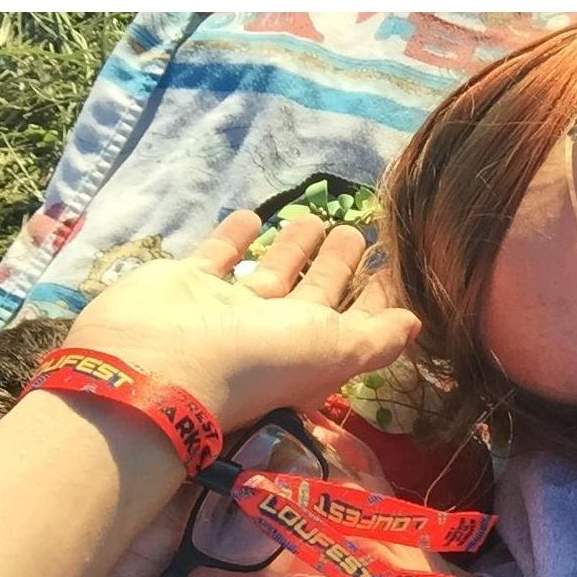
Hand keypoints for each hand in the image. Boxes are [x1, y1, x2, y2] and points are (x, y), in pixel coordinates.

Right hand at [62, 211, 418, 429]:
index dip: (377, 299)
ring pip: (273, 269)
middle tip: (358, 232)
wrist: (160, 363)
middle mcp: (274, 332)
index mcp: (312, 351)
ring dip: (295, 247)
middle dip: (339, 265)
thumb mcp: (334, 351)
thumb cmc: (258, 360)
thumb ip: (377, 338)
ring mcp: (230, 306)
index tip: (394, 271)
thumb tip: (416, 324)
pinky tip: (256, 214)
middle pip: (316, 292)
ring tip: (318, 217)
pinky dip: (236, 236)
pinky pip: (220, 253)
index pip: (355, 321)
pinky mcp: (190, 281)